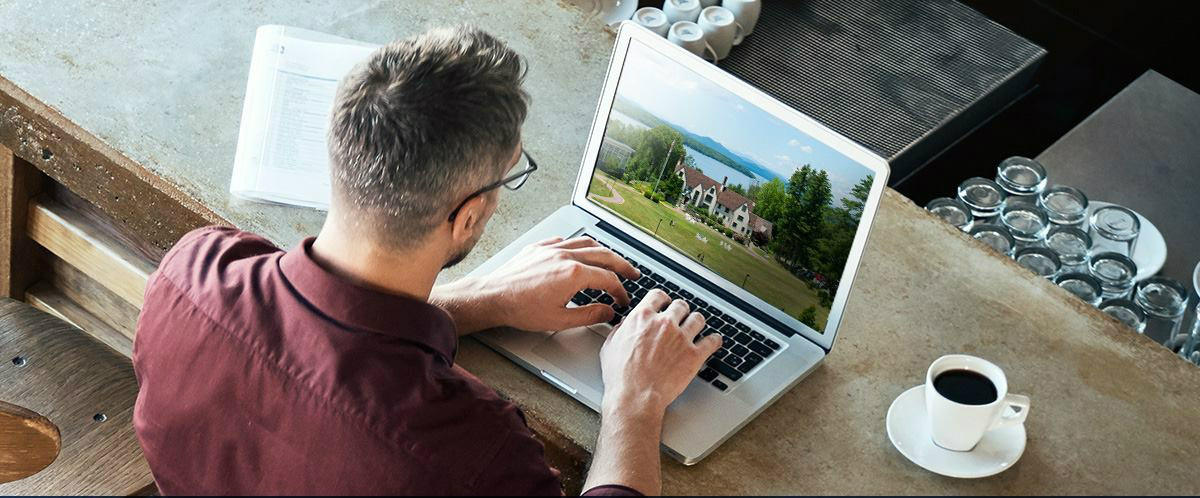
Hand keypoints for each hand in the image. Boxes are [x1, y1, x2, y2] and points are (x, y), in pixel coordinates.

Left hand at [430, 236, 639, 334]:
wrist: (493, 297)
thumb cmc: (521, 309)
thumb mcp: (560, 320)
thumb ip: (589, 315)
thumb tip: (608, 312)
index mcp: (574, 274)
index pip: (608, 279)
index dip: (620, 291)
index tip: (622, 300)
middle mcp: (565, 256)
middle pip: (604, 255)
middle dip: (622, 265)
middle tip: (632, 273)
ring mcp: (551, 249)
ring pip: (586, 243)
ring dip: (603, 252)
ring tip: (611, 260)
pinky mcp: (538, 248)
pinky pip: (564, 240)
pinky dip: (577, 246)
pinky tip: (579, 252)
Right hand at [583, 289, 721, 495]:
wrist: (635, 396)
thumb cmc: (621, 376)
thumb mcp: (611, 346)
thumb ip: (621, 330)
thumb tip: (626, 325)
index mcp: (643, 318)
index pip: (658, 295)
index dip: (663, 299)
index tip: (665, 303)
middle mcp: (664, 323)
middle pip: (681, 305)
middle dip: (681, 311)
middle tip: (681, 317)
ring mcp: (681, 338)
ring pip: (698, 319)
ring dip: (697, 322)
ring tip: (696, 327)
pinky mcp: (694, 355)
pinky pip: (712, 341)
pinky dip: (714, 340)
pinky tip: (714, 341)